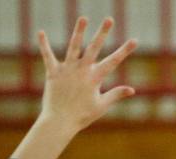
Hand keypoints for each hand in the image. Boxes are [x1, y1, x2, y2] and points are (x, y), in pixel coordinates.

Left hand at [37, 17, 136, 132]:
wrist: (60, 122)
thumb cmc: (82, 116)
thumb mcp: (102, 106)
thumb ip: (116, 94)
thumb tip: (132, 90)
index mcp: (94, 79)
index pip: (113, 61)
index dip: (125, 50)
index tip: (135, 40)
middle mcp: (81, 71)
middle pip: (94, 48)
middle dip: (103, 33)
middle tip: (109, 19)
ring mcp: (67, 70)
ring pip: (73, 47)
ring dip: (79, 31)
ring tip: (84, 18)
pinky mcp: (53, 73)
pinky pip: (47, 56)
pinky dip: (44, 44)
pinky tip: (41, 32)